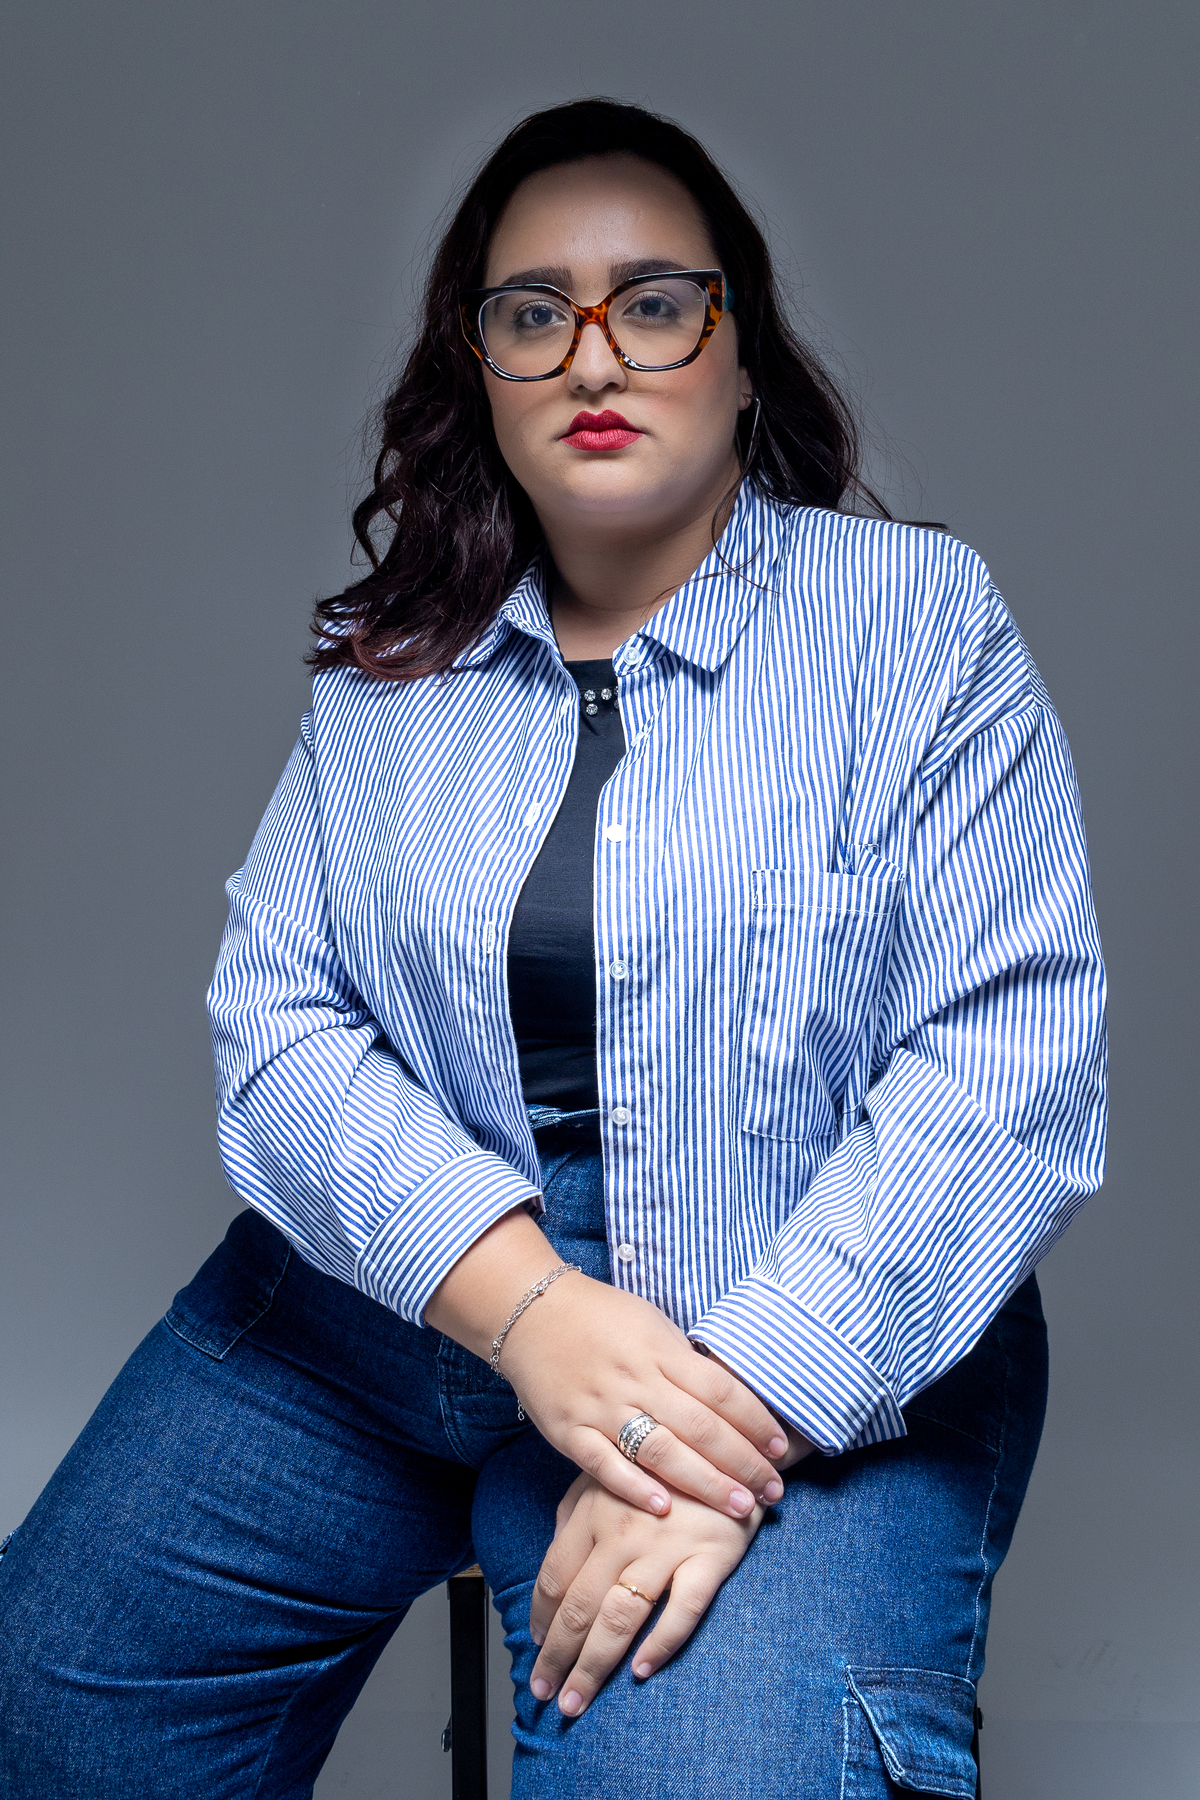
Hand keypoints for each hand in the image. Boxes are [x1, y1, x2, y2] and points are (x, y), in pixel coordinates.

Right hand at [426, 1209, 787, 1520]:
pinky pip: (604, 1464)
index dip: (755, 1421)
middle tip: (773, 1491)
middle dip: (742, 1462)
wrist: (530, 1311)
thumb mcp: (651, 1323)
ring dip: (704, 1483)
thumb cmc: (601, 1318)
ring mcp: (600, 1407)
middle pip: (700, 1427)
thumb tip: (731, 1397)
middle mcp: (635, 1379)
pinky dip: (634, 1486)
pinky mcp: (569, 1431)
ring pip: (660, 1450)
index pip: (719, 1390)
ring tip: (739, 1507)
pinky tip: (664, 1508)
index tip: (780, 1447)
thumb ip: (684, 1362)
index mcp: (660, 1349)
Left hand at [528, 1472, 761, 1715]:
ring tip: (574, 1702)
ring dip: (592, 1665)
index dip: (541, 1618)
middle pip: (580, 1606)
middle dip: (557, 1657)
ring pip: (619, 1617)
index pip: (556, 1576)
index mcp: (594, 1510)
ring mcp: (667, 1545)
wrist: (731, 1446)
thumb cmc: (661, 1465)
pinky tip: (641, 1671)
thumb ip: (575, 1513)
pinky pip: (682, 1609)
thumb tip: (552, 1561)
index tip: (535, 1648)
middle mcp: (624, 1530)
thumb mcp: (608, 1473)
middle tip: (543, 1693)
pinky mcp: (710, 1557)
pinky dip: (661, 1643)